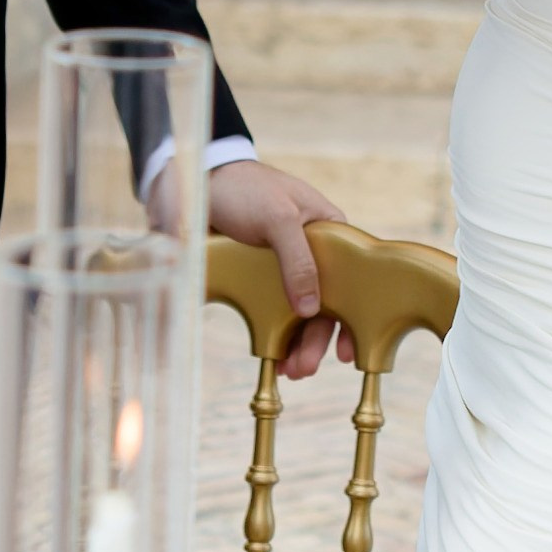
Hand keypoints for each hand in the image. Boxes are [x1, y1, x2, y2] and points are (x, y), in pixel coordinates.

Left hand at [205, 158, 356, 376]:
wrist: (197, 182)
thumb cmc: (246, 188)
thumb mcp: (277, 218)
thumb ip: (297, 259)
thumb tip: (312, 309)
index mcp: (327, 230)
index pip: (351, 277)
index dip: (353, 315)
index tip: (348, 351)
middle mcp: (312, 251)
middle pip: (324, 303)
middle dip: (316, 340)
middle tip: (304, 369)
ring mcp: (285, 266)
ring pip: (299, 312)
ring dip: (297, 343)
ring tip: (290, 369)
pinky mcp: (260, 277)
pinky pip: (273, 310)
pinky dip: (276, 334)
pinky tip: (274, 354)